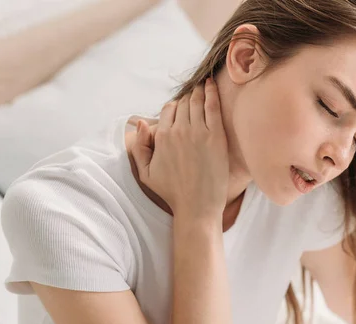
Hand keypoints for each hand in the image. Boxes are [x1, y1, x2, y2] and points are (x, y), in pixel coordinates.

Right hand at [130, 78, 228, 219]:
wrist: (197, 206)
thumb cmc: (172, 192)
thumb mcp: (146, 173)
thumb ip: (140, 146)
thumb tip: (141, 122)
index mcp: (162, 137)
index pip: (168, 110)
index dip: (175, 107)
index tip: (182, 107)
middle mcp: (179, 131)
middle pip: (184, 103)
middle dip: (189, 97)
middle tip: (195, 92)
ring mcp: (199, 133)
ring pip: (197, 102)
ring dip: (199, 91)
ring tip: (203, 86)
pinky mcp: (216, 137)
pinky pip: (213, 107)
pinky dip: (212, 93)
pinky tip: (212, 85)